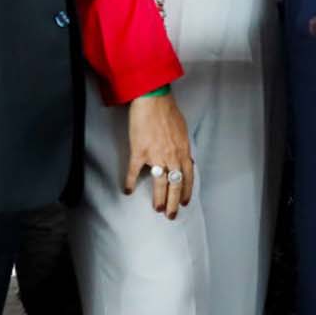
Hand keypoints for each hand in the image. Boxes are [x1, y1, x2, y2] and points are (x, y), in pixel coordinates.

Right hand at [122, 92, 194, 219]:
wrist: (153, 100)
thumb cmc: (168, 111)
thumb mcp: (182, 131)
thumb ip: (183, 147)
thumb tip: (184, 157)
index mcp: (183, 151)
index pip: (188, 177)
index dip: (186, 192)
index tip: (184, 202)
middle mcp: (172, 156)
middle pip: (175, 185)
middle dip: (174, 203)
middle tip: (171, 215)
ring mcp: (155, 155)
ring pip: (159, 183)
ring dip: (159, 198)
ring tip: (157, 209)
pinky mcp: (139, 152)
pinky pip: (134, 172)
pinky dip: (130, 182)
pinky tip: (127, 190)